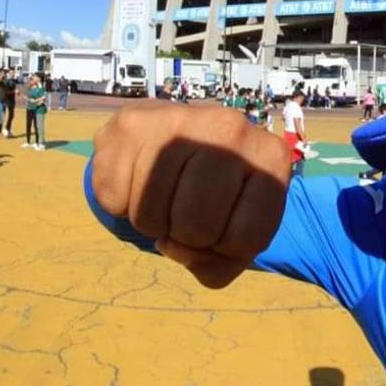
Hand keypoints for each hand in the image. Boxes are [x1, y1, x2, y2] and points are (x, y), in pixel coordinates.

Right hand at [90, 102, 291, 287]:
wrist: (174, 135)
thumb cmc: (214, 194)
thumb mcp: (235, 233)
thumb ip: (217, 266)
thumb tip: (175, 248)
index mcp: (271, 157)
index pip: (247, 238)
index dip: (226, 249)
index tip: (223, 228)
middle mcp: (233, 128)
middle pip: (197, 227)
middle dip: (186, 236)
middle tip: (186, 212)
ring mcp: (182, 119)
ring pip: (152, 215)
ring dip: (152, 222)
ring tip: (164, 195)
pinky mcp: (132, 123)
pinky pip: (114, 198)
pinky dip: (120, 204)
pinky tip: (139, 178)